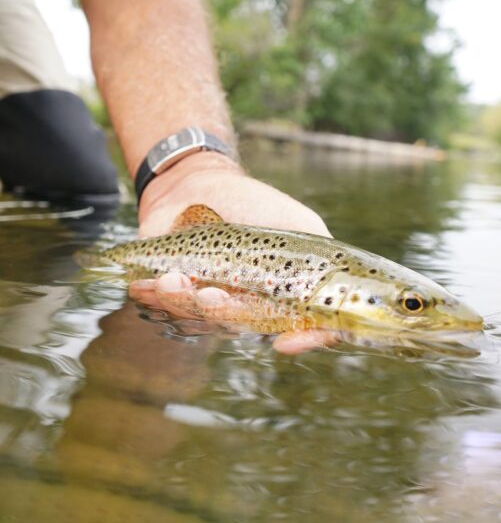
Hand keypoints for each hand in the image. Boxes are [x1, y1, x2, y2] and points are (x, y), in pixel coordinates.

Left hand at [130, 154, 338, 353]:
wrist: (195, 181)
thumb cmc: (252, 202)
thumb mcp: (298, 223)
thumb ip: (321, 258)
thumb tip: (333, 301)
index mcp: (280, 294)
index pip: (301, 327)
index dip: (302, 339)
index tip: (286, 342)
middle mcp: (248, 305)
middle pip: (243, 325)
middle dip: (225, 313)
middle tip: (212, 296)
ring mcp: (211, 301)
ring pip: (201, 318)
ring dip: (184, 303)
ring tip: (170, 281)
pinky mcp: (176, 294)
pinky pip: (167, 306)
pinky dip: (155, 297)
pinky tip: (146, 286)